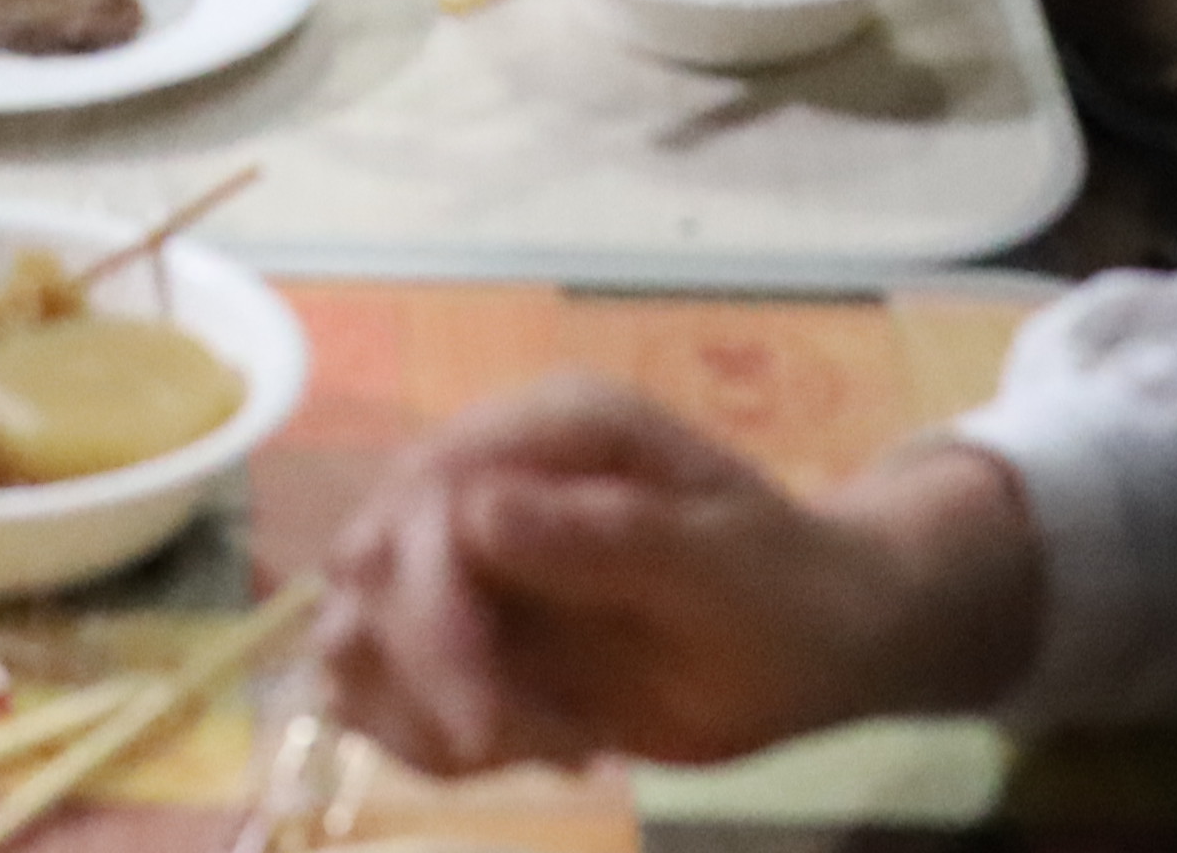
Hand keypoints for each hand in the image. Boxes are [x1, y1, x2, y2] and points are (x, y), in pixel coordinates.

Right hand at [309, 380, 1042, 779]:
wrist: (818, 641)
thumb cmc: (785, 588)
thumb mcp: (719, 564)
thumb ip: (606, 535)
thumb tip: (476, 511)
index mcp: (551, 431)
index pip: (428, 497)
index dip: (431, 609)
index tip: (485, 723)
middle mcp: (490, 480)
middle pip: (372, 568)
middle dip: (429, 675)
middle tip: (521, 745)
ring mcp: (469, 558)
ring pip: (358, 637)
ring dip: (427, 714)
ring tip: (551, 742)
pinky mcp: (466, 634)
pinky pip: (390, 696)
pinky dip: (440, 745)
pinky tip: (549, 746)